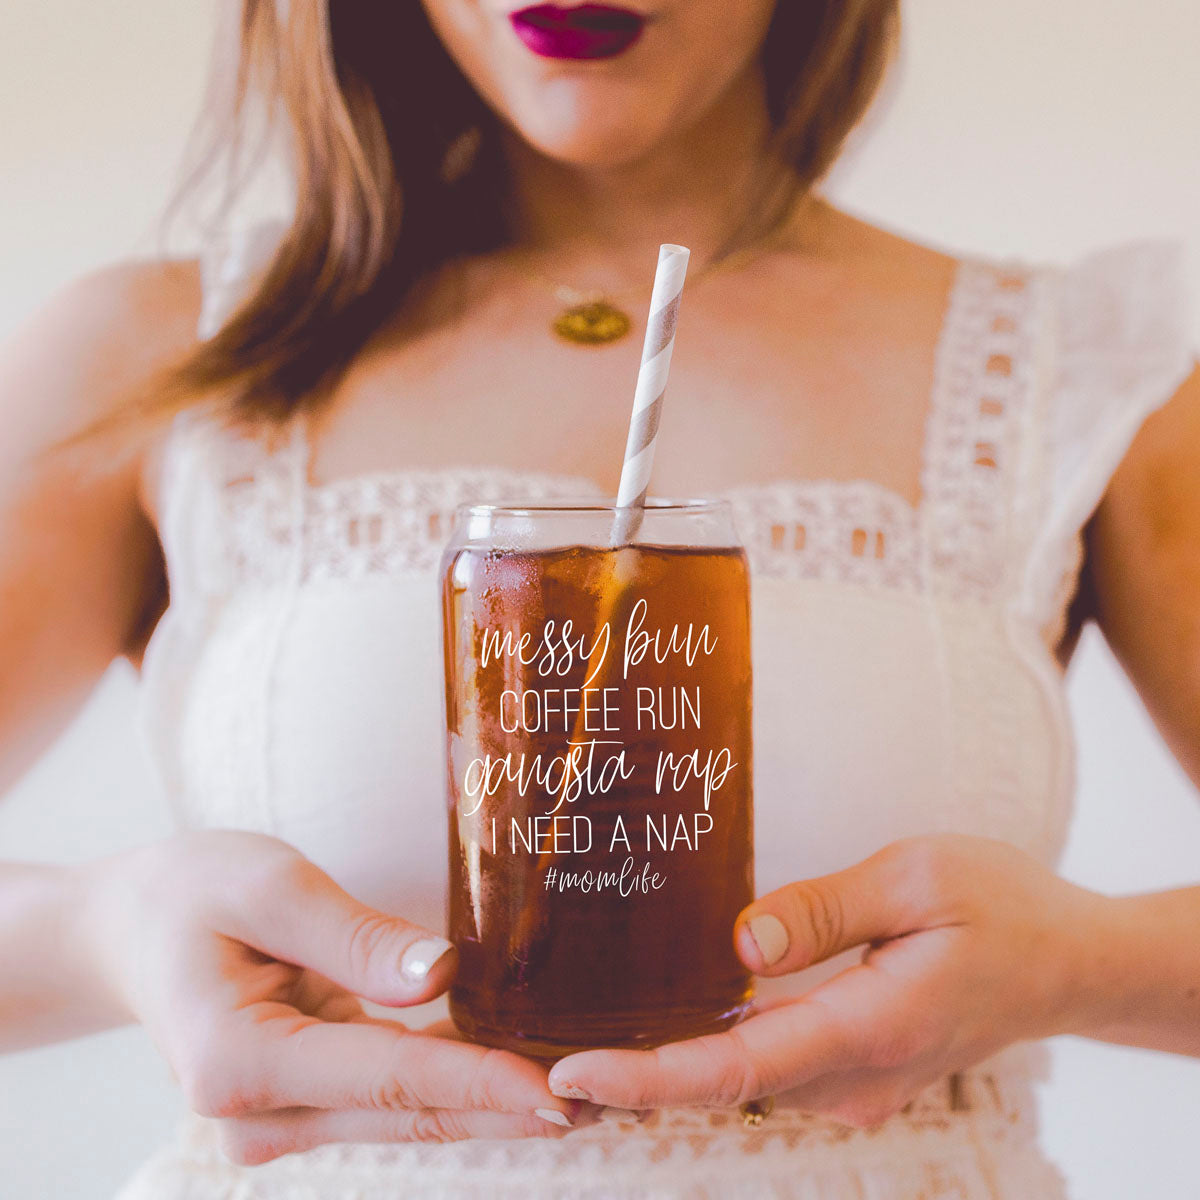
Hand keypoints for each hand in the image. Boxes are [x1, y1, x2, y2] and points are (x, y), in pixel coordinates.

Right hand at [80, 831, 577, 1162]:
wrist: (128, 929)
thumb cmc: (190, 892)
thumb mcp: (268, 887)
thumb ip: (354, 938)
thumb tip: (443, 976)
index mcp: (240, 1061)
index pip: (390, 1078)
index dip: (480, 1085)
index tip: (559, 1096)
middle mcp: (258, 1114)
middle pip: (408, 1110)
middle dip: (505, 1106)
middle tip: (607, 1099)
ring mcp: (278, 1119)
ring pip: (405, 1113)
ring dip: (488, 1101)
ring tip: (583, 1086)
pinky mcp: (300, 1102)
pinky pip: (388, 1095)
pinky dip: (450, 1082)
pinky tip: (514, 1068)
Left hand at [548, 834, 1108, 1126]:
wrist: (1068, 962)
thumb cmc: (1001, 908)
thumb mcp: (919, 878)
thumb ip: (825, 911)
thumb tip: (741, 945)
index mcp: (871, 1027)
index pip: (738, 1068)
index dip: (648, 1077)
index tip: (573, 1073)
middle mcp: (855, 1076)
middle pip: (722, 1085)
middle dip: (631, 1080)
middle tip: (536, 1061)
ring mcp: (855, 1082)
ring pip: (741, 1080)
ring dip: (662, 1069)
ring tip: (579, 1043)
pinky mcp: (853, 1068)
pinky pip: (767, 1066)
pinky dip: (708, 1055)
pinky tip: (661, 1026)